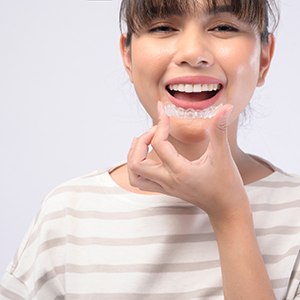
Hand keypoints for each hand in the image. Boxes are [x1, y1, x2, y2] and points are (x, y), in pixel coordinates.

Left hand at [127, 102, 249, 221]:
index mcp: (180, 171)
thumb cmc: (226, 183)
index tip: (165, 113)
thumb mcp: (223, 155)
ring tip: (144, 141)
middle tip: (155, 130)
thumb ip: (219, 130)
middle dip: (140, 141)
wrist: (226, 208)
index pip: (158, 144)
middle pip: (136, 163)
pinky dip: (137, 167)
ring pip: (134, 175)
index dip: (160, 124)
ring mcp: (165, 187)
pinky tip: (148, 155)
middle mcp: (168, 181)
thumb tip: (226, 107)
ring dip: (134, 156)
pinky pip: (141, 181)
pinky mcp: (165, 190)